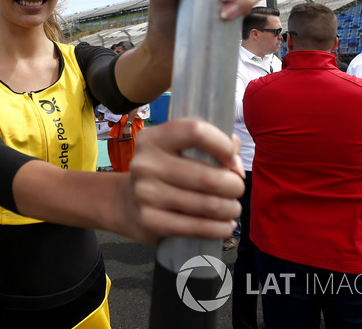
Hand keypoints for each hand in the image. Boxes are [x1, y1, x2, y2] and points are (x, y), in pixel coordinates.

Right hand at [118, 118, 244, 243]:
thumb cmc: (162, 171)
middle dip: (234, 186)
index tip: (231, 160)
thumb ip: (207, 144)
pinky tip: (225, 226)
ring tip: (232, 208)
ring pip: (207, 204)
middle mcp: (146, 164)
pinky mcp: (149, 220)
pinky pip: (196, 227)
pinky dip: (219, 228)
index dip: (223, 145)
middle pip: (208, 176)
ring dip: (230, 208)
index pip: (195, 132)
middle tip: (236, 189)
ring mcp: (145, 193)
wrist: (125, 202)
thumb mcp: (175, 148)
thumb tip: (234, 162)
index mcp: (153, 138)